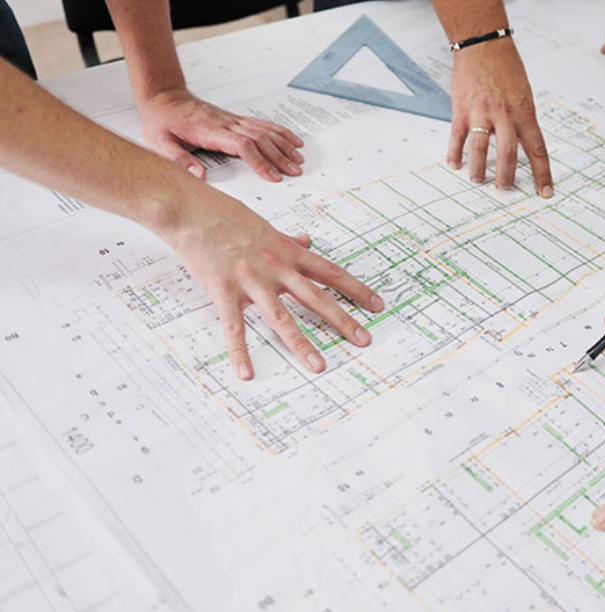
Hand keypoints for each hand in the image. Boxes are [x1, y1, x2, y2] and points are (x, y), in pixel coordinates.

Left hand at [137, 88, 304, 182]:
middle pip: (261, 139)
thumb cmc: (163, 121)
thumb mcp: (161, 142)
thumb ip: (180, 160)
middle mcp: (227, 124)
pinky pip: (263, 124)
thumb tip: (199, 176)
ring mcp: (234, 120)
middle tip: (295, 172)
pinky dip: (280, 132)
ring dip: (284, 145)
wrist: (164, 98)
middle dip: (280, 157)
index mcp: (211, 130)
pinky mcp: (236, 120)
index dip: (260, 161)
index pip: (242, 145)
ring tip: (298, 160)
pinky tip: (292, 140)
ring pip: (265, 131)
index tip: (273, 175)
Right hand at [167, 189, 383, 380]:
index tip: (377, 305)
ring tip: (319, 366)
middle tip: (364, 340)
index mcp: (288, 252)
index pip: (331, 273)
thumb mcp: (266, 226)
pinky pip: (234, 327)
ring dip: (301, 344)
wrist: (191, 209)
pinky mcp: (223, 291)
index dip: (356, 290)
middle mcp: (276, 267)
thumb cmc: (227, 216)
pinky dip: (240, 352)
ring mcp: (251, 280)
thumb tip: (307, 240)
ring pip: (281, 317)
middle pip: (316, 298)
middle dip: (343, 320)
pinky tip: (246, 372)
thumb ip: (289, 239)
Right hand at [447, 39, 553, 196]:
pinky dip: (455, 152)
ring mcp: (481, 112)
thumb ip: (522, 121)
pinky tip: (455, 164)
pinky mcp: (461, 109)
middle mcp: (504, 115)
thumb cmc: (506, 68)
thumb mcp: (524, 94)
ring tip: (478, 180)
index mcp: (524, 112)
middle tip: (504, 188)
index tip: (545, 193)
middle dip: (507, 176)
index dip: (542, 174)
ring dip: (479, 169)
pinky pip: (458, 136)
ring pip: (481, 149)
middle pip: (508, 154)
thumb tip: (521, 145)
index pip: (537, 149)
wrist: (483, 44)